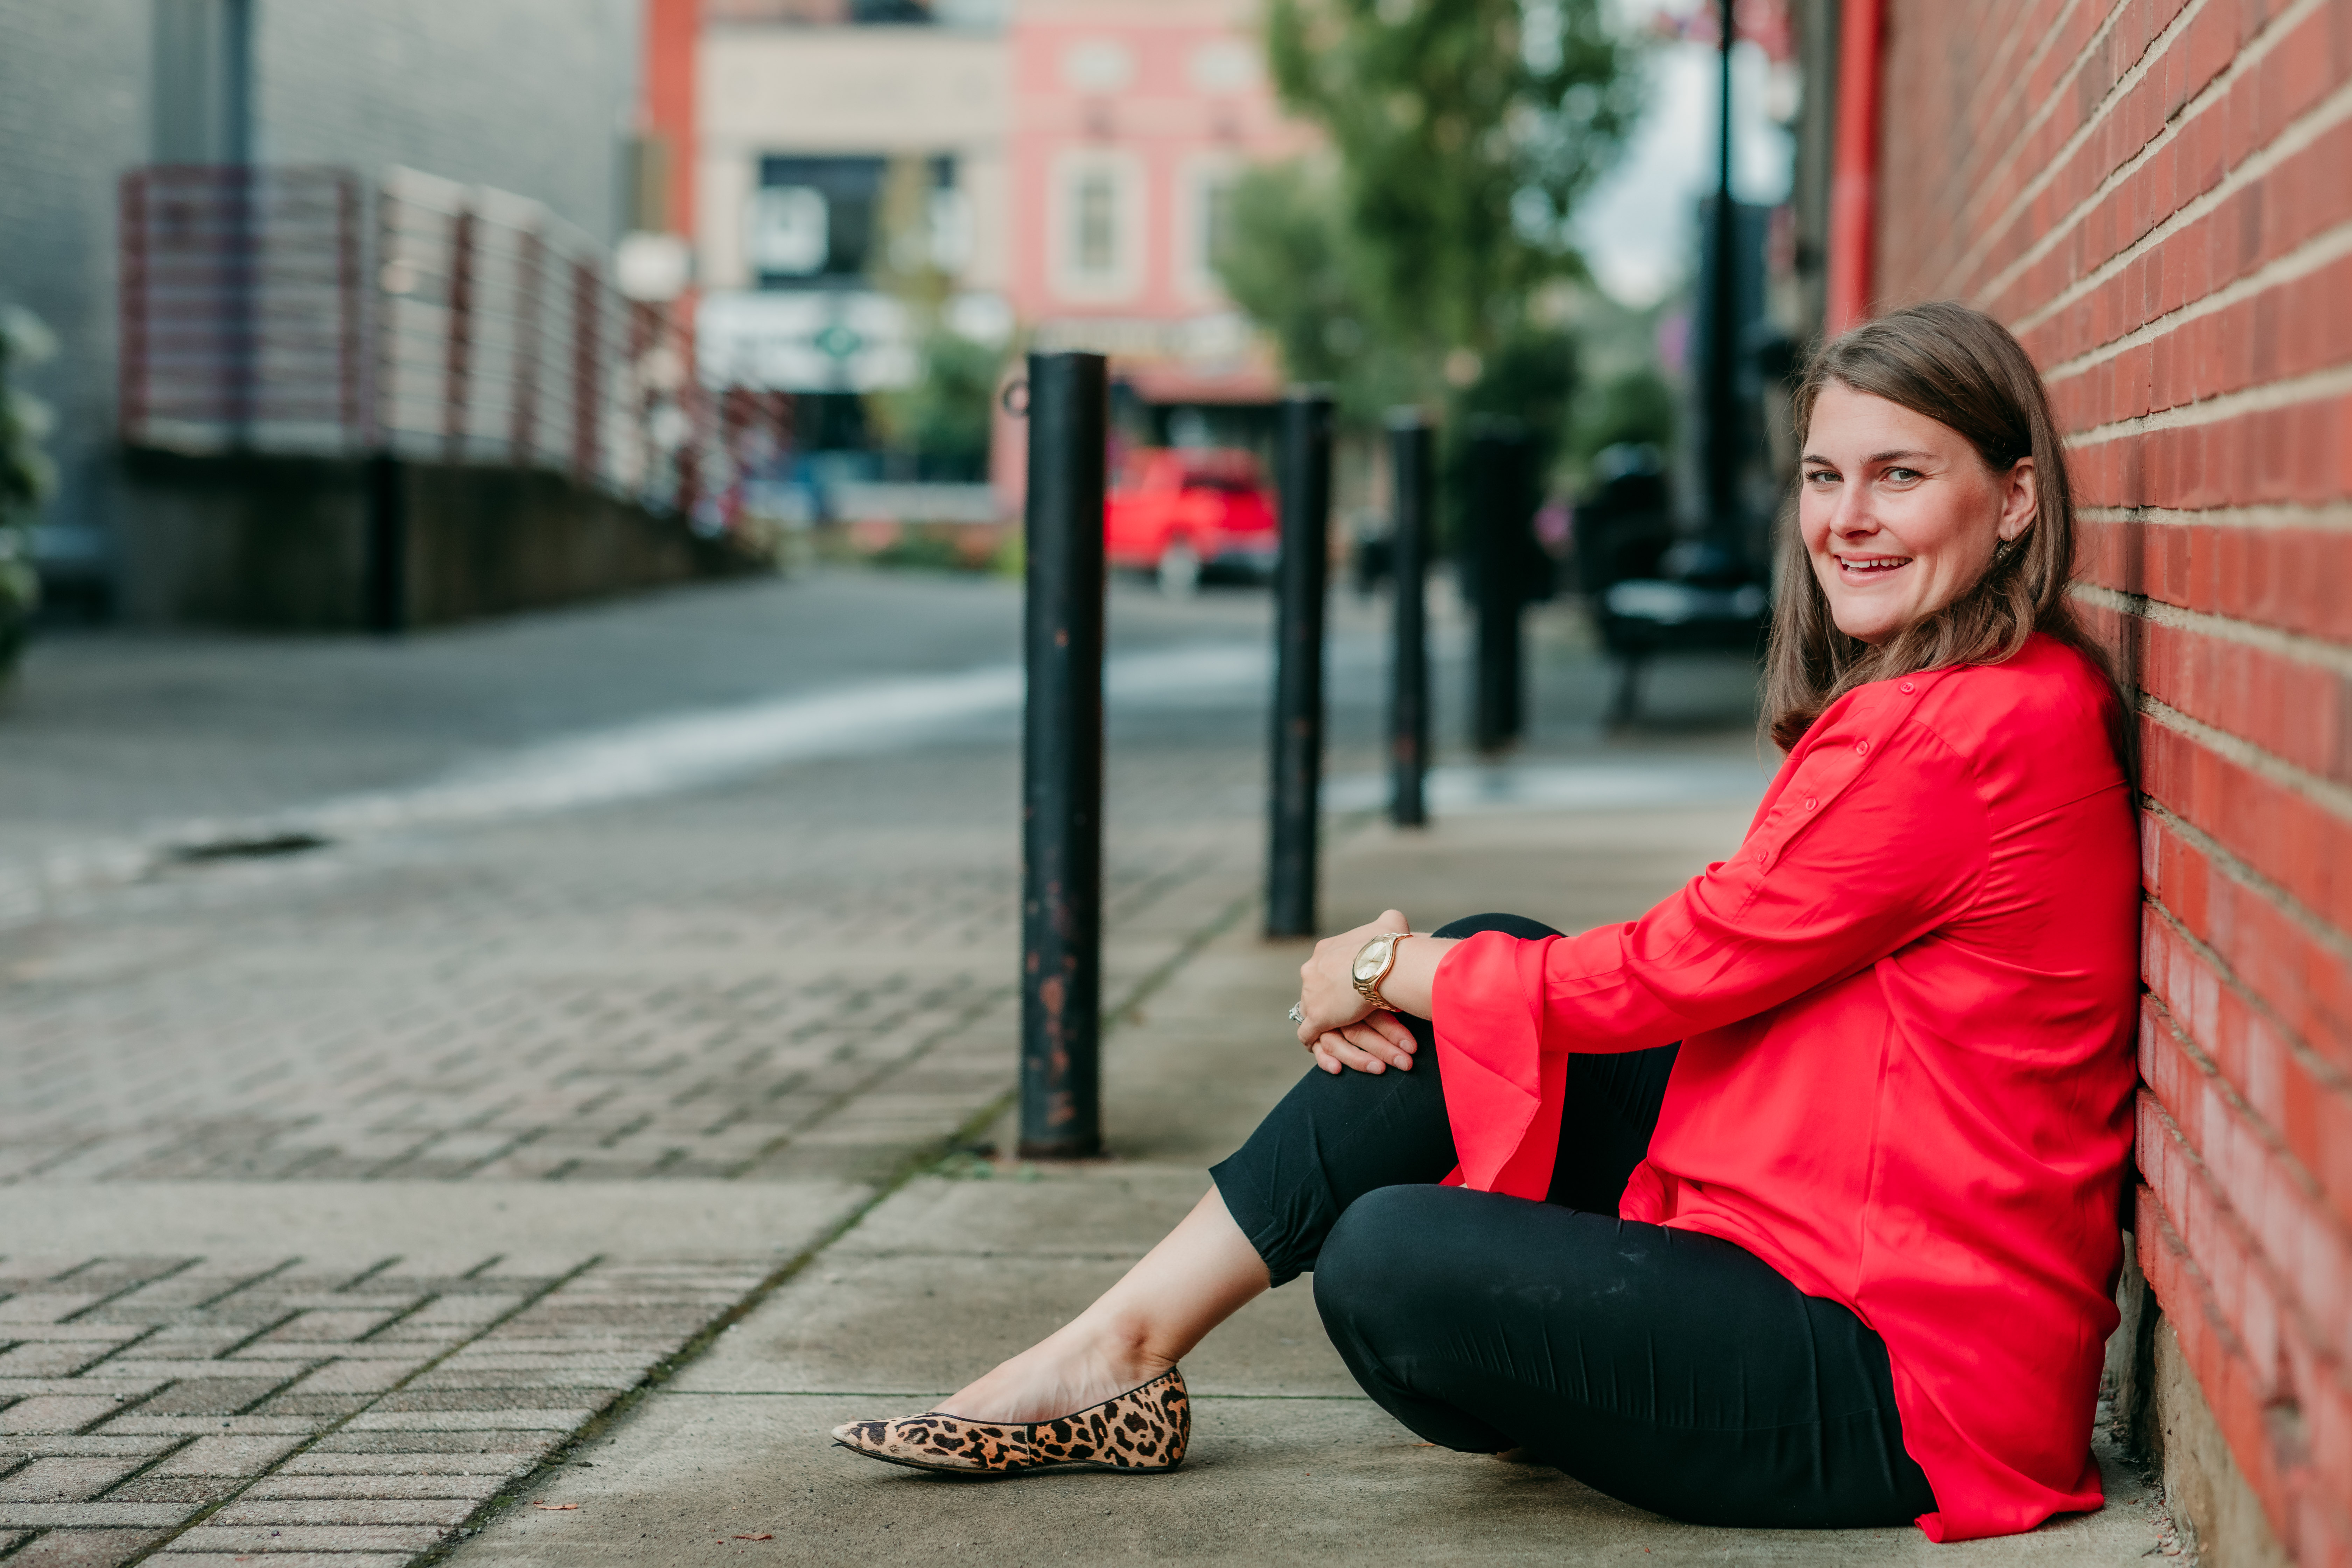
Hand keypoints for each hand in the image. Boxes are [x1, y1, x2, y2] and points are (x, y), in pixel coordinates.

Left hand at [1295, 910, 1419, 1074]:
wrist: (1385, 963)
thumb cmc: (1390, 944)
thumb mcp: (1390, 923)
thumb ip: (1387, 923)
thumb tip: (1394, 923)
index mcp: (1325, 950)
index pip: (1324, 966)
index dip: (1335, 978)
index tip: (1349, 986)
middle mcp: (1311, 970)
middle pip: (1314, 988)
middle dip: (1327, 999)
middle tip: (1344, 1010)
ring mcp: (1311, 994)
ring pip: (1309, 1010)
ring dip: (1322, 1021)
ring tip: (1334, 1031)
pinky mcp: (1317, 1017)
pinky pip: (1307, 1034)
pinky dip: (1313, 1041)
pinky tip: (1317, 1046)